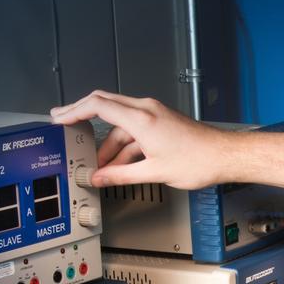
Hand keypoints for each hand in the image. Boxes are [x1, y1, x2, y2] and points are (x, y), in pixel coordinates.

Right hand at [50, 90, 232, 189]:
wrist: (225, 156)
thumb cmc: (199, 160)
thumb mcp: (154, 172)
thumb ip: (121, 175)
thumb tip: (100, 178)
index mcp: (141, 118)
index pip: (97, 105)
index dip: (74, 110)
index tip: (59, 118)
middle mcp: (146, 110)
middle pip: (105, 106)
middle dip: (82, 115)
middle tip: (64, 123)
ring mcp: (155, 114)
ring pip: (120, 123)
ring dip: (108, 143)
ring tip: (100, 166)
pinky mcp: (161, 122)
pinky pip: (134, 129)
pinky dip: (124, 145)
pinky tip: (119, 164)